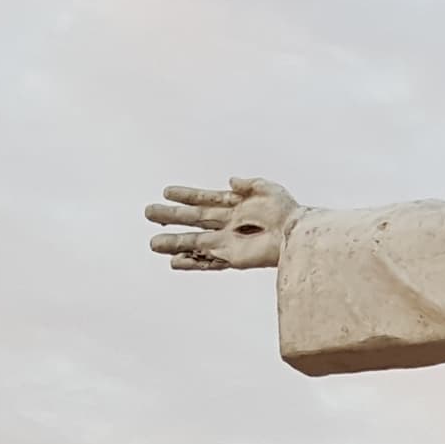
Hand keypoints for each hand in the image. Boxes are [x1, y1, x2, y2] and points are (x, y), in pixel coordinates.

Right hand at [145, 177, 300, 270]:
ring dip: (174, 243)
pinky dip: (191, 263)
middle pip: (193, 219)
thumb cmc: (287, 212)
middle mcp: (228, 223)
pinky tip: (174, 262)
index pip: (205, 199)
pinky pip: (208, 262)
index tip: (167, 191)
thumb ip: (248, 183)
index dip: (186, 195)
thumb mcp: (268, 189)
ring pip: (194, 242)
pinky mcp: (232, 258)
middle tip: (148, 211)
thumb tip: (230, 180)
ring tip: (152, 244)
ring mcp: (228, 242)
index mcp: (235, 205)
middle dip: (170, 216)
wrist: (296, 235)